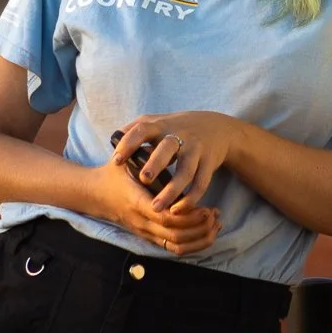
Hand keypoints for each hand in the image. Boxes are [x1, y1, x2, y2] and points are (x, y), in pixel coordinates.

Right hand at [83, 142, 220, 254]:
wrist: (95, 194)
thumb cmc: (114, 174)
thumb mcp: (126, 161)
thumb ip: (144, 157)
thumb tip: (168, 147)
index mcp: (136, 201)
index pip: (165, 216)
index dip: (188, 214)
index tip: (207, 206)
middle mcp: (141, 221)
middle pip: (174, 234)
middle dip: (198, 227)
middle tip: (215, 215)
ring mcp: (144, 231)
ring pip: (175, 245)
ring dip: (198, 237)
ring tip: (215, 224)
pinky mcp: (148, 236)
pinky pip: (172, 248)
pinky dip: (192, 244)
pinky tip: (205, 233)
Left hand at [108, 111, 236, 216]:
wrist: (217, 128)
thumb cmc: (178, 128)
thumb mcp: (158, 122)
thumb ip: (135, 129)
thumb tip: (113, 138)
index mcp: (161, 126)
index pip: (142, 130)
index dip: (129, 144)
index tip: (116, 161)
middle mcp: (180, 136)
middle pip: (167, 149)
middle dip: (156, 163)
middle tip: (143, 179)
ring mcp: (196, 150)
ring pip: (185, 171)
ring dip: (171, 190)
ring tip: (156, 207)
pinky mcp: (208, 163)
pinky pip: (200, 183)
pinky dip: (190, 198)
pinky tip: (177, 210)